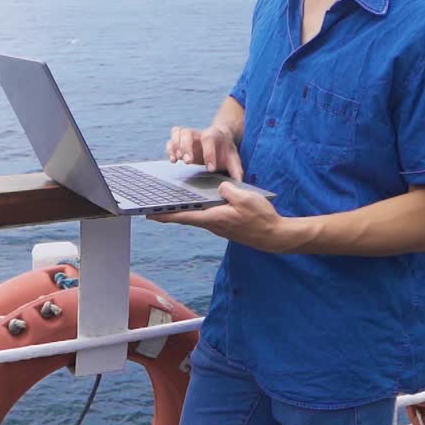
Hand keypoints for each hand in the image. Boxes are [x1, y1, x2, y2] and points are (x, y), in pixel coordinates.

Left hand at [148, 182, 299, 252]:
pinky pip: (209, 217)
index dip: (165, 215)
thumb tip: (218, 187)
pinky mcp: (227, 226)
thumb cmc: (261, 218)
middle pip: (187, 218)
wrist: (275, 236)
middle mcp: (213, 225)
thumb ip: (227, 189)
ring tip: (173, 204)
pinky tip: (200, 205)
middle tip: (153, 209)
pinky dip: (200, 212)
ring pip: (198, 217)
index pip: (183, 216)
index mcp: (213, 218)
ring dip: (185, 212)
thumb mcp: (244, 197)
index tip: (149, 214)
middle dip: (170, 213)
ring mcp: (220, 227)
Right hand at [166, 124, 243, 180]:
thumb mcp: (233, 158)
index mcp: (214, 135)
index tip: (210, 169)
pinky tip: (173, 160)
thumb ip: (236, 170)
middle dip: (186, 147)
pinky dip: (169, 149)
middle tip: (188, 162)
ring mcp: (189, 135)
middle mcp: (199, 133)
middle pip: (188, 132)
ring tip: (177, 160)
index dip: (208, 153)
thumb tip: (238, 183)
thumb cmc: (225, 150)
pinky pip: (171, 139)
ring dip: (175, 146)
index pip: (209, 139)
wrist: (220, 138)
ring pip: (178, 132)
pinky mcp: (181, 140)